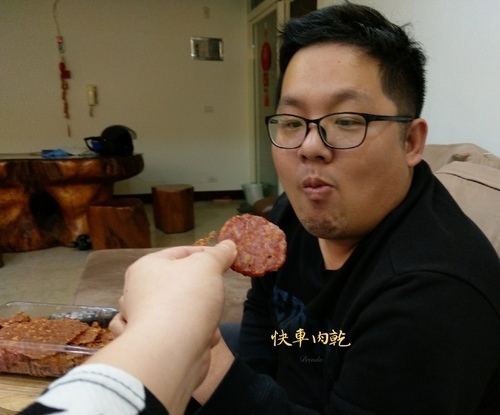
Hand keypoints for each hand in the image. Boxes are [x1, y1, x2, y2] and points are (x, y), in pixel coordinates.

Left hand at [88, 240, 236, 414]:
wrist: (171, 353)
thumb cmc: (185, 299)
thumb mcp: (207, 266)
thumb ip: (218, 255)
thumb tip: (228, 245)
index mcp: (145, 268)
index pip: (179, 252)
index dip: (205, 253)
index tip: (226, 259)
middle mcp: (139, 294)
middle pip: (177, 282)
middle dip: (201, 289)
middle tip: (215, 291)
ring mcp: (144, 322)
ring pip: (179, 310)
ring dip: (199, 316)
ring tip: (208, 318)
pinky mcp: (153, 347)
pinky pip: (179, 335)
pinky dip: (192, 336)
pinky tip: (203, 338)